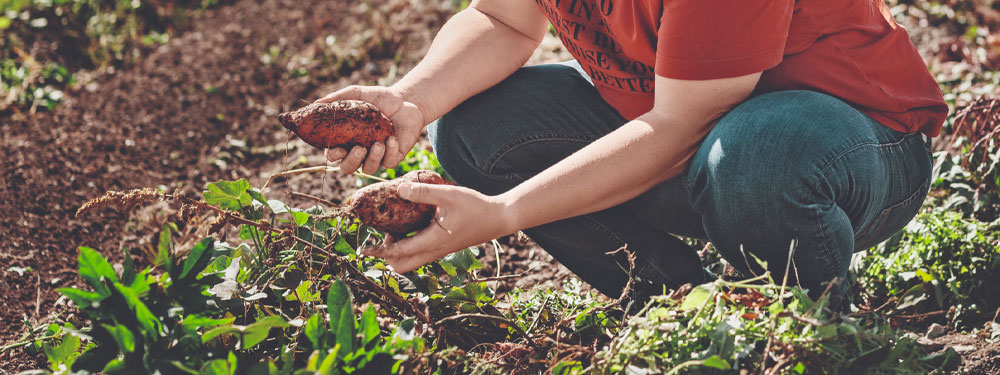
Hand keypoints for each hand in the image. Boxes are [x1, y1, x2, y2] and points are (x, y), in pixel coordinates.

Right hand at [315, 85, 425, 173]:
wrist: (406, 100)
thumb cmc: (379, 98)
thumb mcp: (356, 94)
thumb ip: (336, 99)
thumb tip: (315, 104)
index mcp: (347, 139)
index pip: (333, 154)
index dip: (333, 154)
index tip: (338, 147)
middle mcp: (359, 151)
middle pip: (347, 168)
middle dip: (351, 161)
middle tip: (359, 148)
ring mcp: (376, 156)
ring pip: (368, 169)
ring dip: (372, 159)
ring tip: (378, 144)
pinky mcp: (393, 157)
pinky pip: (389, 163)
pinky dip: (390, 152)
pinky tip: (392, 139)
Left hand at [361, 182, 518, 272]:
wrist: (499, 218)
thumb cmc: (476, 207)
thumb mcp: (448, 195)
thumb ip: (422, 192)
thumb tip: (397, 188)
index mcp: (432, 242)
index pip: (399, 252)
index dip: (379, 250)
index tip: (364, 247)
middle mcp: (434, 251)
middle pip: (402, 265)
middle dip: (386, 256)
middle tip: (378, 238)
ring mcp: (440, 251)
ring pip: (411, 261)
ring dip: (398, 250)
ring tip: (393, 228)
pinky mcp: (444, 247)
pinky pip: (420, 253)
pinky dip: (409, 245)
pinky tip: (409, 225)